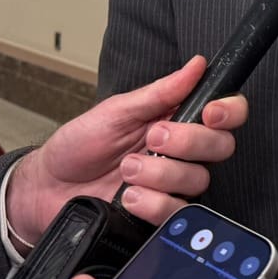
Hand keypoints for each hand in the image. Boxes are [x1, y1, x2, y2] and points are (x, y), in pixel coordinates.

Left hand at [6, 55, 247, 246]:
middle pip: (221, 146)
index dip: (229, 111)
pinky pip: (177, 212)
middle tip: (153, 138)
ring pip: (198, 180)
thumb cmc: (80, 144)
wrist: (48, 188)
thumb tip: (197, 64)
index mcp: (177, 119)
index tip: (210, 113)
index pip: (226, 113)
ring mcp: (172, 185)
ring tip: (128, 170)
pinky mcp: (160, 214)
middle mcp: (182, 152)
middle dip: (189, 142)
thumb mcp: (117, 110)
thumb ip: (160, 91)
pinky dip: (153, 203)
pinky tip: (128, 196)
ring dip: (160, 173)